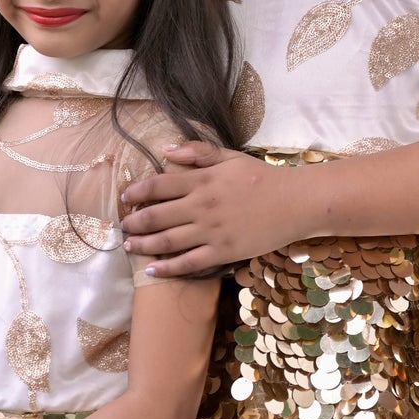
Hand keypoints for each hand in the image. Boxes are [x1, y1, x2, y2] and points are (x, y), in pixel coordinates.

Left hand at [119, 141, 303, 276]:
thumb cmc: (262, 178)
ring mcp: (211, 232)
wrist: (295, 203)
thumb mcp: (230, 157)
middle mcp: (201, 207)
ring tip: (130, 247)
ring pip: (167, 241)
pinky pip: (188, 262)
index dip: (136, 192)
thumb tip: (165, 149)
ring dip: (143, 245)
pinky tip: (152, 269)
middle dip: (134, 223)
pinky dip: (167, 267)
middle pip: (156, 216)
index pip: (158, 185)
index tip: (125, 199)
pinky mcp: (222, 252)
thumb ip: (198, 152)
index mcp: (202, 181)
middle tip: (123, 227)